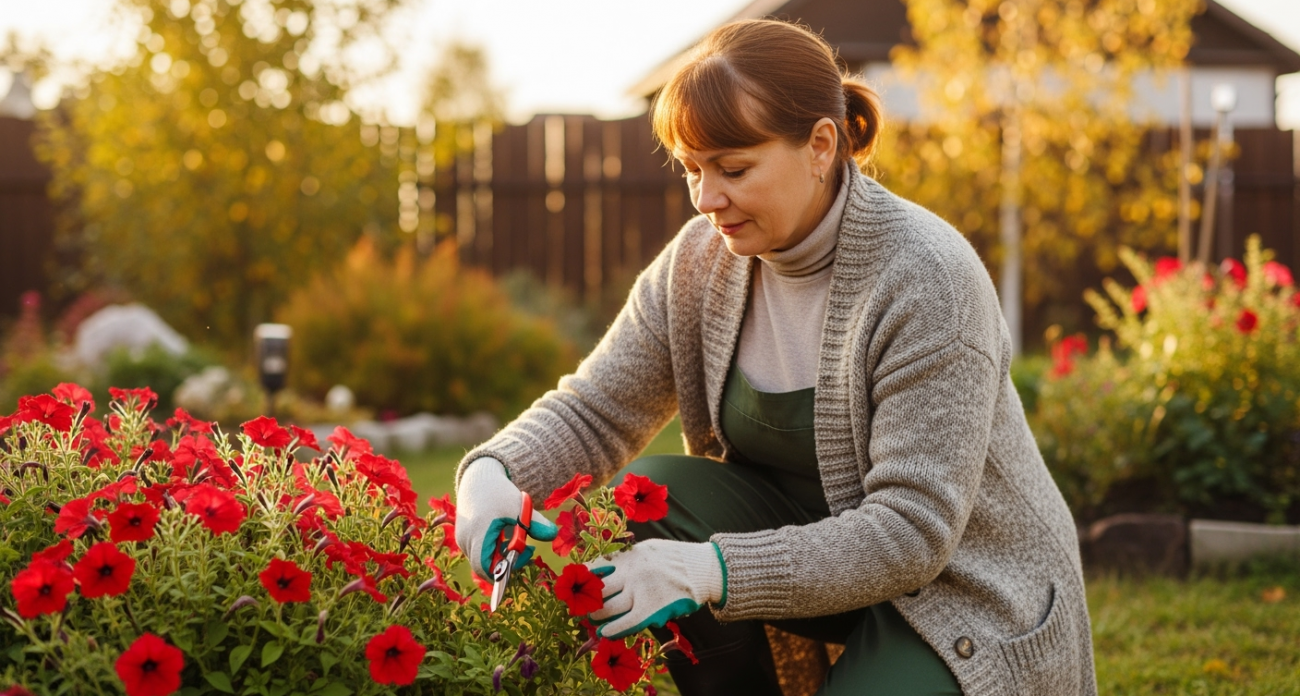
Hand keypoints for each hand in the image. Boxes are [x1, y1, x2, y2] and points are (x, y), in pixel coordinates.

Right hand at [455, 458, 557, 577]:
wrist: (478, 478)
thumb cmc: (498, 492)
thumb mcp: (519, 506)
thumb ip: (535, 523)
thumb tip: (553, 535)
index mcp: (477, 534)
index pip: (484, 567)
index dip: (503, 572)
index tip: (523, 559)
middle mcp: (466, 540)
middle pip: (486, 565)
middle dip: (508, 562)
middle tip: (528, 548)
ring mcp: (463, 539)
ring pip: (483, 559)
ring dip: (502, 555)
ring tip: (518, 537)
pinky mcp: (465, 537)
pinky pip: (480, 551)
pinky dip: (495, 549)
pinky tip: (507, 535)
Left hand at [585, 539, 725, 639]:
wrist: (703, 569)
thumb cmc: (675, 559)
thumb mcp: (648, 549)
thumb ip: (627, 559)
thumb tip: (601, 571)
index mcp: (629, 556)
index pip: (596, 567)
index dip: (582, 578)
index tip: (575, 584)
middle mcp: (631, 573)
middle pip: (598, 589)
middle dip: (586, 599)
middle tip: (581, 605)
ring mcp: (641, 591)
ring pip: (608, 607)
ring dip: (596, 615)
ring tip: (592, 618)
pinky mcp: (652, 609)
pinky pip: (627, 622)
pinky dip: (613, 629)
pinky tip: (605, 632)